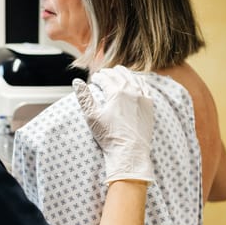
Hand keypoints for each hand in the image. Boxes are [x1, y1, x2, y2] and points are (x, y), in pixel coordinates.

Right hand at [73, 66, 154, 184]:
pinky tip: (136, 80)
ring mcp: (143, 97)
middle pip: (119, 74)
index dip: (98, 77)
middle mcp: (131, 91)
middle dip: (110, 72)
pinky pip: (145, 86)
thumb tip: (76, 81)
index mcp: (117, 92)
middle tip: (104, 74)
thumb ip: (84, 97)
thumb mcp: (92, 116)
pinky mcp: (150, 105)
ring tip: (118, 72)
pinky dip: (139, 80)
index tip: (94, 80)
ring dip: (124, 73)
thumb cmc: (109, 136)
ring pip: (133, 77)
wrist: (130, 152)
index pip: (105, 78)